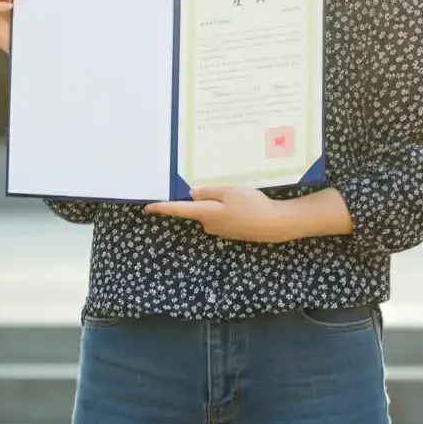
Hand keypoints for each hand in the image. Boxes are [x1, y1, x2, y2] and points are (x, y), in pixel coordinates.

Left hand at [143, 185, 288, 243]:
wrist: (274, 224)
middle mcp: (209, 225)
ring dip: (219, 203)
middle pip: (198, 208)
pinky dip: (227, 210)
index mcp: (206, 213)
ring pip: (211, 212)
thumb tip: (191, 195)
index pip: (179, 210)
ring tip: (240, 197)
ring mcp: (220, 230)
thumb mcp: (229, 191)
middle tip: (227, 190)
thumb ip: (208, 192)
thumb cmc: (251, 205)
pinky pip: (221, 217)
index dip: (163, 208)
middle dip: (206, 199)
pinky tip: (243, 206)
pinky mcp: (230, 232)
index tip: (148, 208)